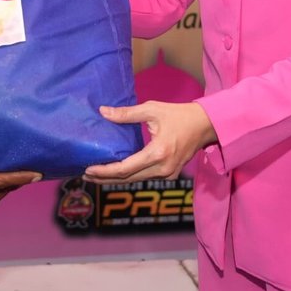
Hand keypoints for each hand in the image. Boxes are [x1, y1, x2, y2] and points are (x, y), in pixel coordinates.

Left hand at [84, 101, 215, 184]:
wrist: (205, 125)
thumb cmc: (179, 115)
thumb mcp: (152, 110)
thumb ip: (127, 114)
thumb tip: (103, 112)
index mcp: (157, 153)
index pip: (124, 168)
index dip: (105, 171)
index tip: (88, 169)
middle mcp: (162, 168)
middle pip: (127, 179)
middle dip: (105, 178)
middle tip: (85, 175)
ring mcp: (167, 174)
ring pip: (135, 180)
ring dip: (115, 179)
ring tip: (96, 176)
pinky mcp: (169, 174)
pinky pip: (144, 177)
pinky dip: (128, 176)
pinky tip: (115, 173)